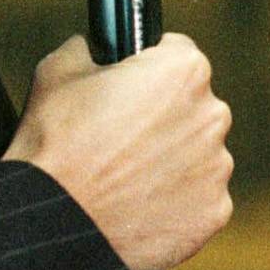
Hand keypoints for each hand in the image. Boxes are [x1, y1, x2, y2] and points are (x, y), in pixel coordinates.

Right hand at [4, 33, 232, 269]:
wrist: (53, 220)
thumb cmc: (56, 145)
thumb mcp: (58, 71)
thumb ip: (86, 49)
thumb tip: (87, 48)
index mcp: (184, 71)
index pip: (178, 54)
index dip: (148, 70)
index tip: (130, 90)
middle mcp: (212, 115)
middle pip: (193, 107)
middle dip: (164, 118)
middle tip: (122, 138)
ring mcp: (217, 167)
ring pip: (198, 155)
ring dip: (172, 161)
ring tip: (127, 176)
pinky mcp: (214, 212)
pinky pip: (199, 199)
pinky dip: (176, 203)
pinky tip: (139, 205)